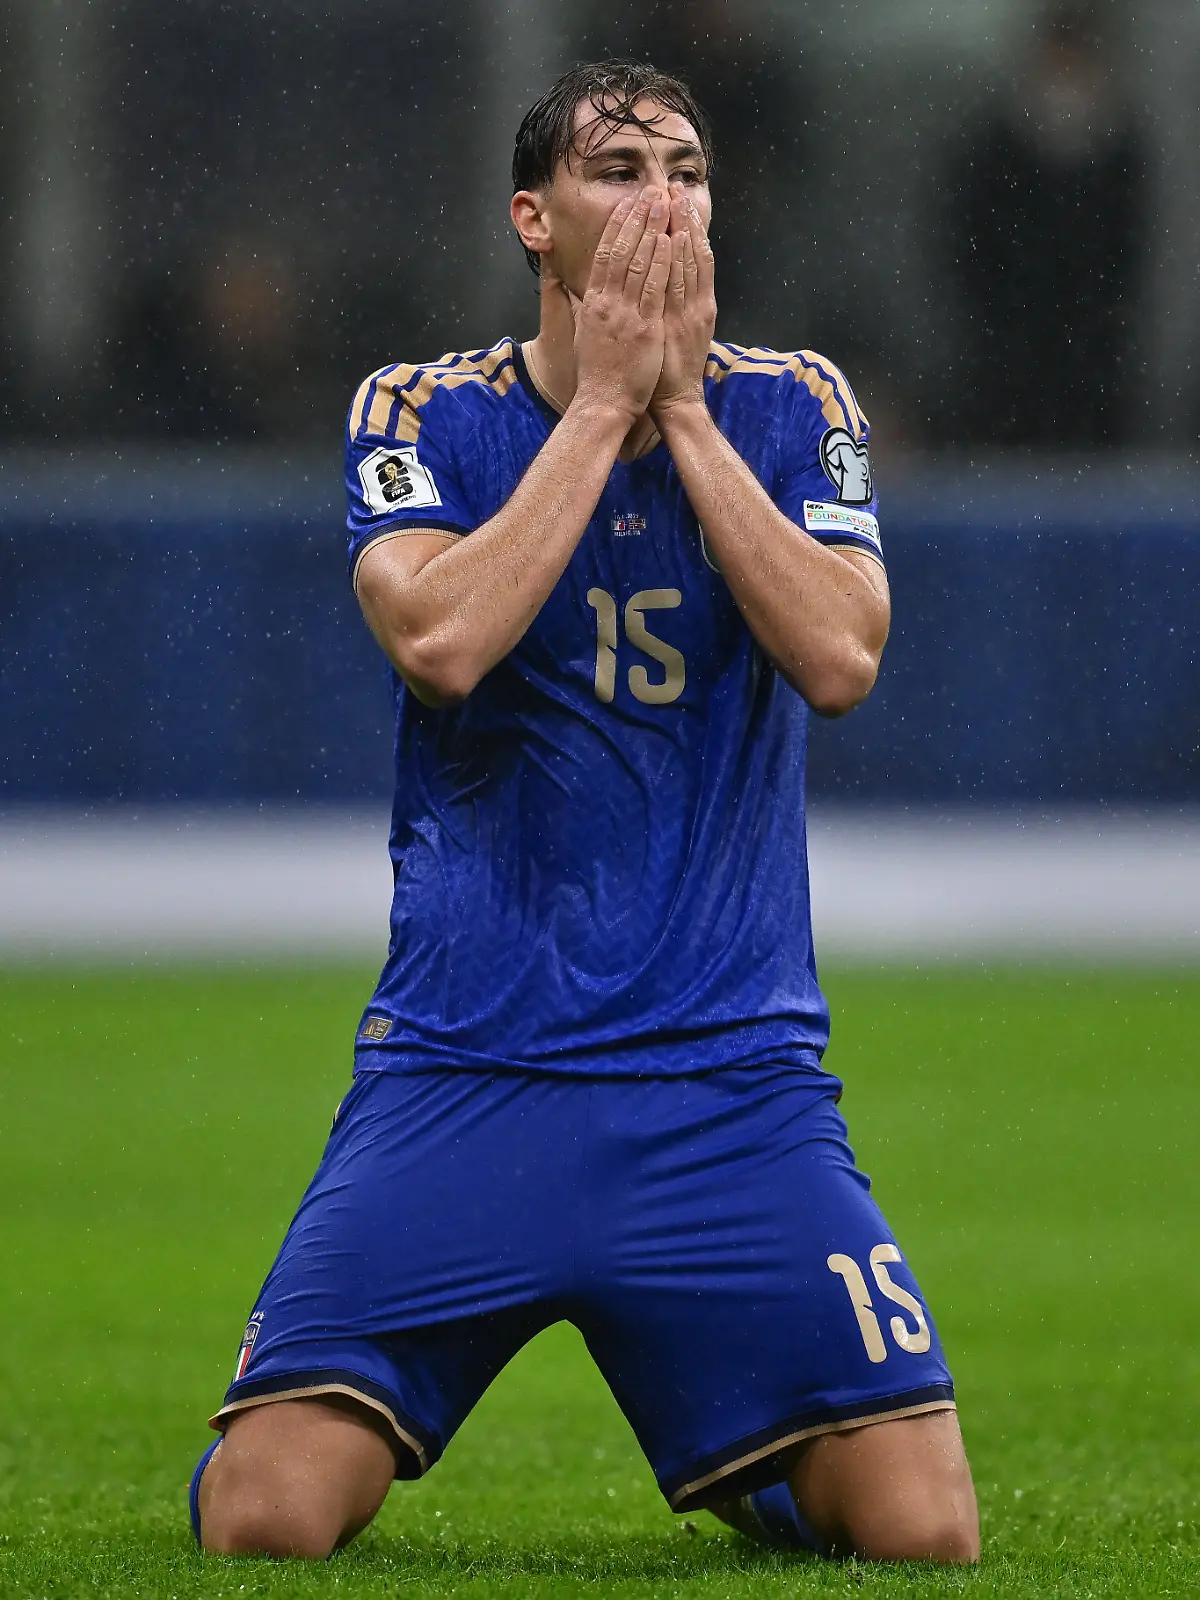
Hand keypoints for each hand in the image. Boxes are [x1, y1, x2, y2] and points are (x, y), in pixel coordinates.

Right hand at [572, 187, 671, 424]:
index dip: (617, 225)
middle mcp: (608, 303)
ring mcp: (626, 314)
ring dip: (653, 229)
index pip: (604, 254)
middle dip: (637, 217)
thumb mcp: (583, 333)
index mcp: (593, 302)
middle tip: (650, 191)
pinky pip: (654, 288)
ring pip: (639, 262)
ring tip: (664, 204)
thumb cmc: (597, 374)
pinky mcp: (645, 328)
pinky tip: (670, 241)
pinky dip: (662, 262)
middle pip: (622, 250)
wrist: (603, 403)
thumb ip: (583, 307)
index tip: (628, 202)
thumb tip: (577, 288)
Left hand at [650, 194, 716, 421]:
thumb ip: (667, 307)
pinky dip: (678, 260)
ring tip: (675, 199)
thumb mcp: (671, 332)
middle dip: (684, 218)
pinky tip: (674, 237)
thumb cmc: (665, 370)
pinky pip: (678, 287)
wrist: (675, 402)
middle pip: (692, 252)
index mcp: (696, 304)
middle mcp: (697, 303)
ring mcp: (690, 312)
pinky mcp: (681, 324)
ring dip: (682, 229)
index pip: (692, 256)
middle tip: (675, 187)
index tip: (676, 200)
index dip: (686, 227)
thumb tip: (656, 284)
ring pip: (688, 263)